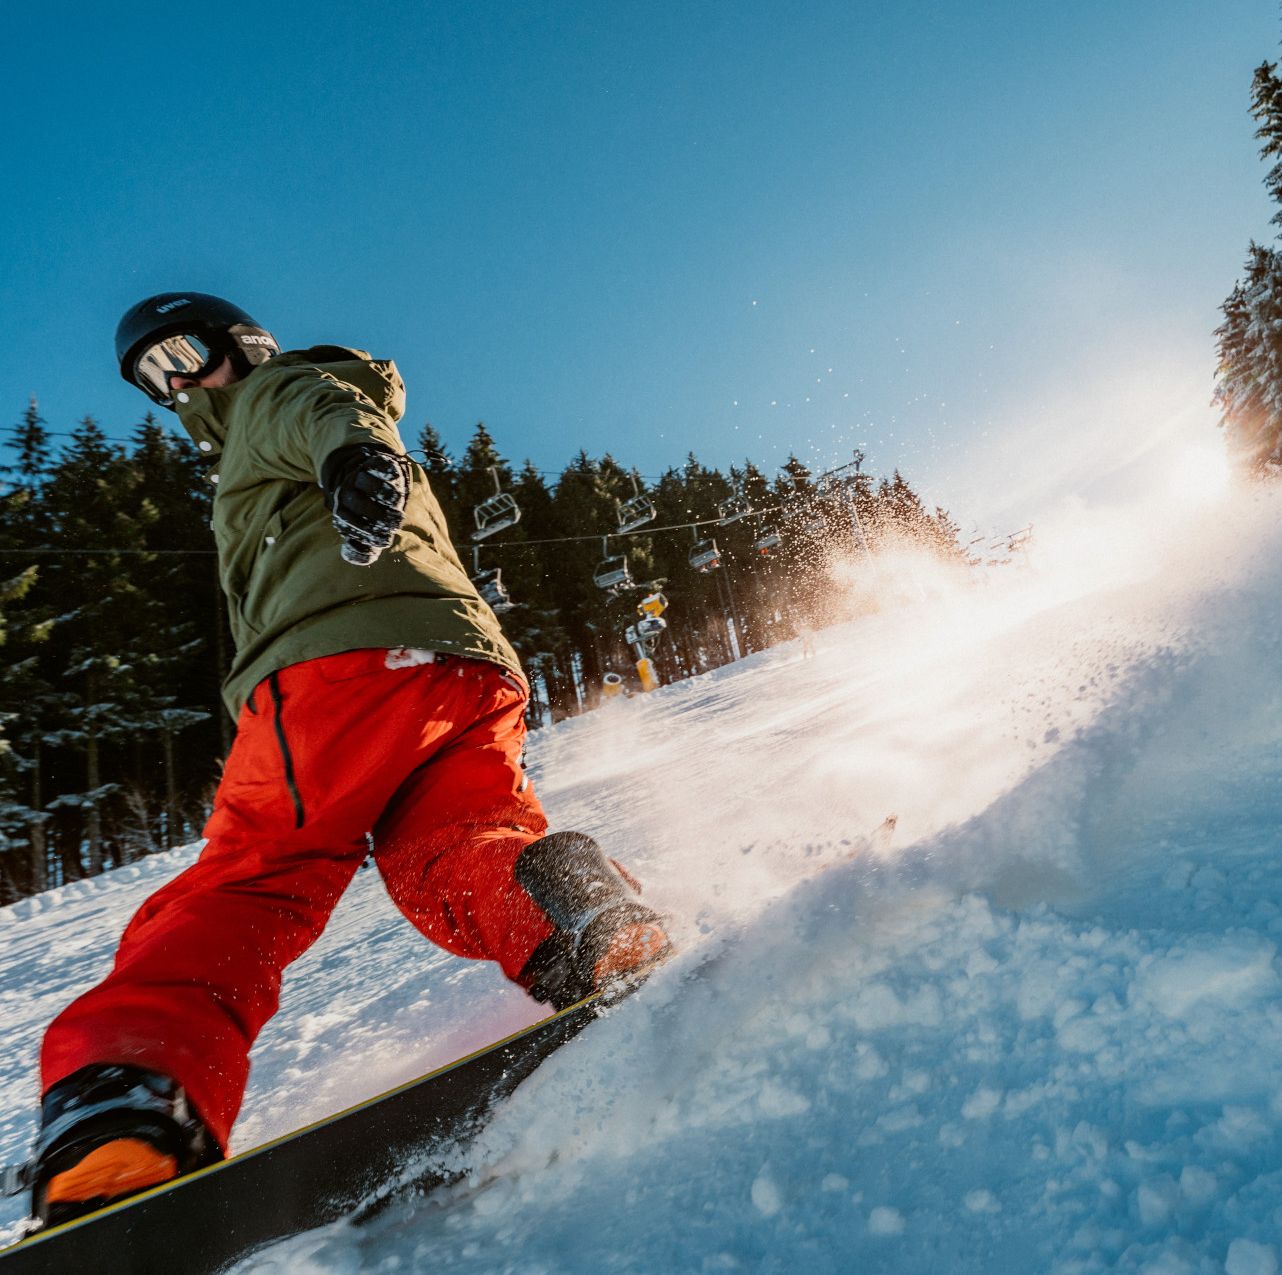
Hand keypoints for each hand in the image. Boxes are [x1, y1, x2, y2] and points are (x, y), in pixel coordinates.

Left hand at [321, 445, 411, 566]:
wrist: (367, 476)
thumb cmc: (368, 513)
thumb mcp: (362, 529)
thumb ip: (362, 547)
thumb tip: (363, 558)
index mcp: (341, 509)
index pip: (348, 520)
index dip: (367, 533)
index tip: (385, 540)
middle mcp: (346, 490)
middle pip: (356, 501)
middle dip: (378, 515)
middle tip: (395, 525)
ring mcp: (358, 474)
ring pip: (366, 482)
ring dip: (384, 496)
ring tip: (398, 508)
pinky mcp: (373, 462)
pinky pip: (379, 467)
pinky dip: (390, 477)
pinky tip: (400, 491)